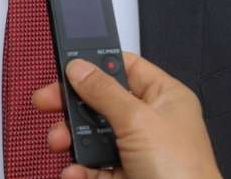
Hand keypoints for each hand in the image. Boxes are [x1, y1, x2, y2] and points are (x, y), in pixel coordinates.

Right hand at [33, 53, 221, 178]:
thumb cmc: (183, 171)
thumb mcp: (138, 121)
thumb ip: (105, 92)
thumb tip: (80, 67)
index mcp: (165, 96)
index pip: (126, 67)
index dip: (97, 63)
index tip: (68, 65)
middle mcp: (152, 121)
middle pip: (103, 101)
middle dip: (75, 104)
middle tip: (47, 101)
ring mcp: (139, 151)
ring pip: (96, 136)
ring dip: (73, 138)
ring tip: (57, 141)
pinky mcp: (128, 177)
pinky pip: (96, 167)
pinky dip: (81, 170)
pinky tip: (73, 172)